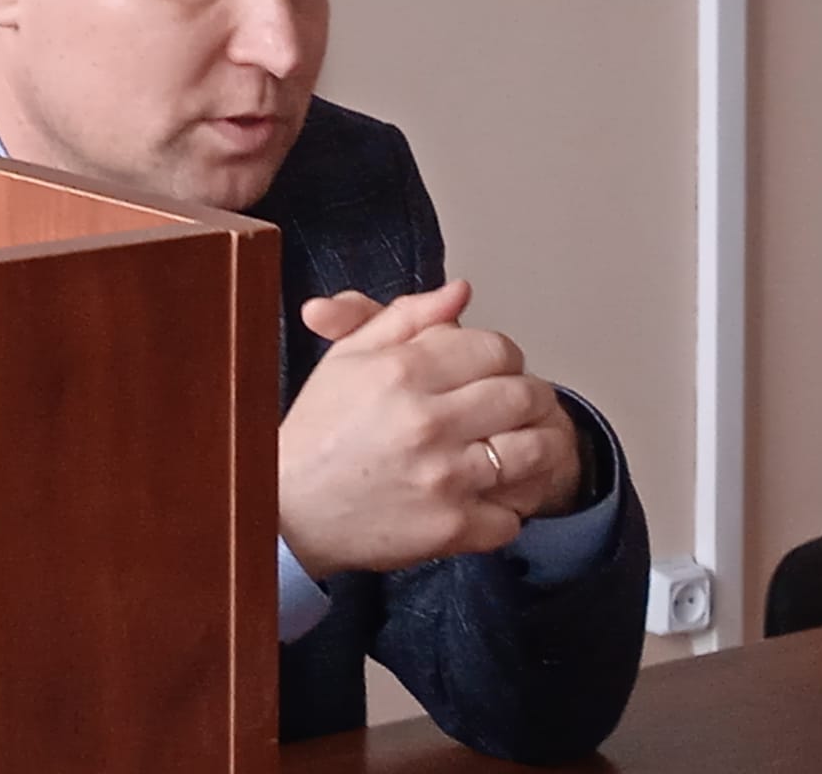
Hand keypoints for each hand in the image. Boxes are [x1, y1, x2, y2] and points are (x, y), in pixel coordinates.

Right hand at [278, 281, 581, 579]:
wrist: (285, 510)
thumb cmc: (318, 431)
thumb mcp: (350, 358)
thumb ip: (406, 316)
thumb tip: (461, 292)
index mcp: (402, 372)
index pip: (496, 349)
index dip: (504, 356)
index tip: (494, 369)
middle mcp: (427, 422)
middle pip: (524, 396)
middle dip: (528, 397)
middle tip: (513, 406)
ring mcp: (443, 479)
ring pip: (535, 452)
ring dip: (536, 447)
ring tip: (516, 447)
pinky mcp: (450, 529)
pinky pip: (513, 515)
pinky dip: (507, 508)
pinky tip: (489, 496)